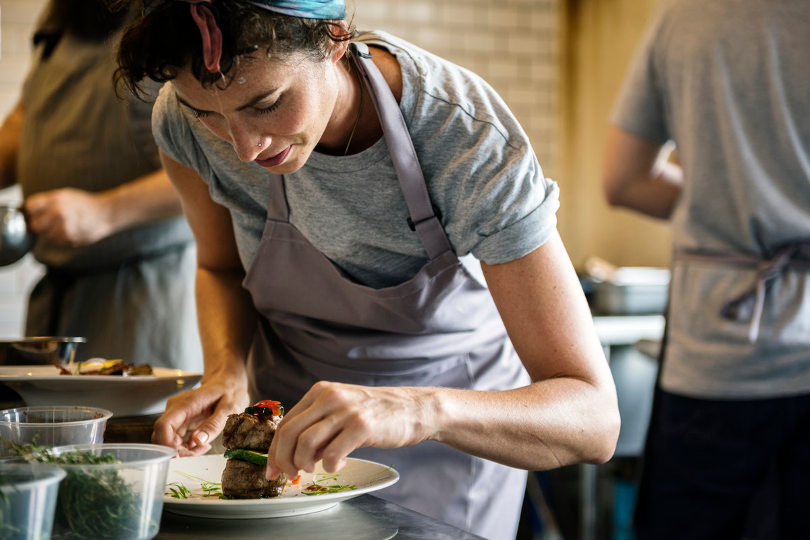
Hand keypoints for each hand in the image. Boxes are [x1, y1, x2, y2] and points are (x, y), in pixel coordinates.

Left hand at [24, 188, 112, 245]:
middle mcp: (59, 212)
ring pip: (45, 235)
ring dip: (51, 232)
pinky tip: (71, 230)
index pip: (30, 207)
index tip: (36, 213)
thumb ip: (47, 202)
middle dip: (39, 224)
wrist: (106, 213)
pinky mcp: (70, 237)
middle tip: (49, 222)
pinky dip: (61, 237)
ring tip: (65, 225)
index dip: (32, 211)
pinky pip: (56, 240)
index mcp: (56, 198)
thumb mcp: (65, 195)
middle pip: (34, 224)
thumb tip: (28, 212)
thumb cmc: (86, 204)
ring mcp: (64, 226)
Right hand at [152, 374, 249, 456]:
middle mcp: (176, 409)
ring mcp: (177, 415)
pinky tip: (201, 445)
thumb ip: (214, 424)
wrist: (228, 382)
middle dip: (178, 452)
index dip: (166, 445)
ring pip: (169, 441)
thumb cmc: (230, 391)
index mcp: (186, 403)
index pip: (163, 426)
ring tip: (204, 449)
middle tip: (199, 454)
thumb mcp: (229, 408)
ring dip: (183, 451)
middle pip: (164, 437)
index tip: (179, 457)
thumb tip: (198, 441)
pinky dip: (186, 448)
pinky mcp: (180, 422)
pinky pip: (176, 440)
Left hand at [266, 382, 429, 479]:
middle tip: (288, 475)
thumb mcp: (342, 409)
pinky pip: (333, 452)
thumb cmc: (376, 413)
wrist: (413, 408)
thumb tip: (294, 454)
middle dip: (283, 460)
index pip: (286, 423)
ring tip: (313, 469)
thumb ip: (318, 426)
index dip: (274, 450)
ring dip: (303, 464)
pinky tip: (335, 467)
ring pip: (306, 443)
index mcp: (320, 392)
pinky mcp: (362, 425)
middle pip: (289, 433)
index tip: (273, 469)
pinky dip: (329, 465)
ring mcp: (346, 411)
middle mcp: (329, 397)